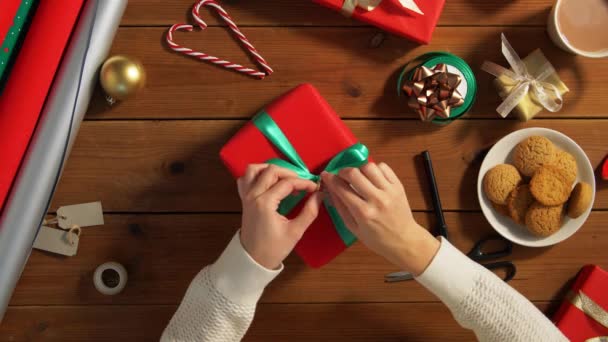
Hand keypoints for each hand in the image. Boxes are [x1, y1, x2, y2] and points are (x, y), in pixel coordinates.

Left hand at [238, 164, 323, 269]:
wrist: (252, 260)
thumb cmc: (273, 248)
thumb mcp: (295, 232)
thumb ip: (309, 211)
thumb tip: (320, 195)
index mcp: (265, 203)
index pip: (287, 183)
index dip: (304, 183)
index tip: (315, 188)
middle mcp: (253, 196)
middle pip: (271, 170)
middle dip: (290, 173)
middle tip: (302, 183)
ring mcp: (246, 196)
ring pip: (254, 170)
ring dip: (270, 169)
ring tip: (284, 178)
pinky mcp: (243, 199)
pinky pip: (245, 179)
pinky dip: (256, 175)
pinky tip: (268, 182)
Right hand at [321, 162, 439, 274]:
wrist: (404, 240)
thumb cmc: (377, 239)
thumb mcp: (354, 229)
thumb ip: (341, 208)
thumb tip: (329, 190)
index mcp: (363, 213)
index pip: (342, 188)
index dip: (330, 179)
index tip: (326, 175)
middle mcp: (376, 199)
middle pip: (354, 173)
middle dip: (343, 172)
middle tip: (342, 176)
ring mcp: (389, 191)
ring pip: (369, 167)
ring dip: (360, 169)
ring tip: (358, 177)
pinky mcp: (398, 186)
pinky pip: (384, 167)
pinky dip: (375, 169)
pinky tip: (372, 177)